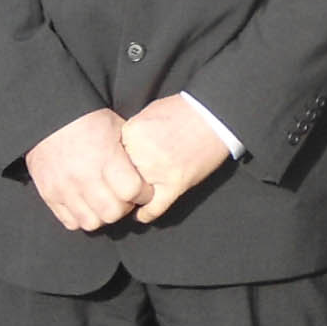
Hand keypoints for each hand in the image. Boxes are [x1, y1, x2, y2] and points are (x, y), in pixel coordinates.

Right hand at [24, 109, 151, 231]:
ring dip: (103, 216)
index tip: (143, 190)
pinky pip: (70, 221)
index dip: (144, 193)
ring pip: (91, 222)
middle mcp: (85, 177)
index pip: (133, 191)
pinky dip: (81, 217)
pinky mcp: (49, 195)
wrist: (51, 118)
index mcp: (106, 158)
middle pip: (113, 213)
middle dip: (125, 208)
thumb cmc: (89, 121)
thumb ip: (131, 152)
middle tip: (125, 198)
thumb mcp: (118, 127)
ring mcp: (65, 188)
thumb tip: (149, 170)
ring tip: (106, 203)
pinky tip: (87, 204)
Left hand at [119, 96, 233, 223]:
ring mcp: (159, 171)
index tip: (113, 172)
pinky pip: (154, 208)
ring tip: (131, 200)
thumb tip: (120, 151)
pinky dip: (146, 214)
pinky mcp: (176, 184)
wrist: (216, 114)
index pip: (110, 158)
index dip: (112, 166)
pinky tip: (141, 214)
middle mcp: (142, 154)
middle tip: (121, 187)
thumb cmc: (185, 110)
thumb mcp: (149, 112)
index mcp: (132, 134)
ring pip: (133, 196)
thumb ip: (132, 134)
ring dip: (131, 199)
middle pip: (118, 178)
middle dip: (119, 182)